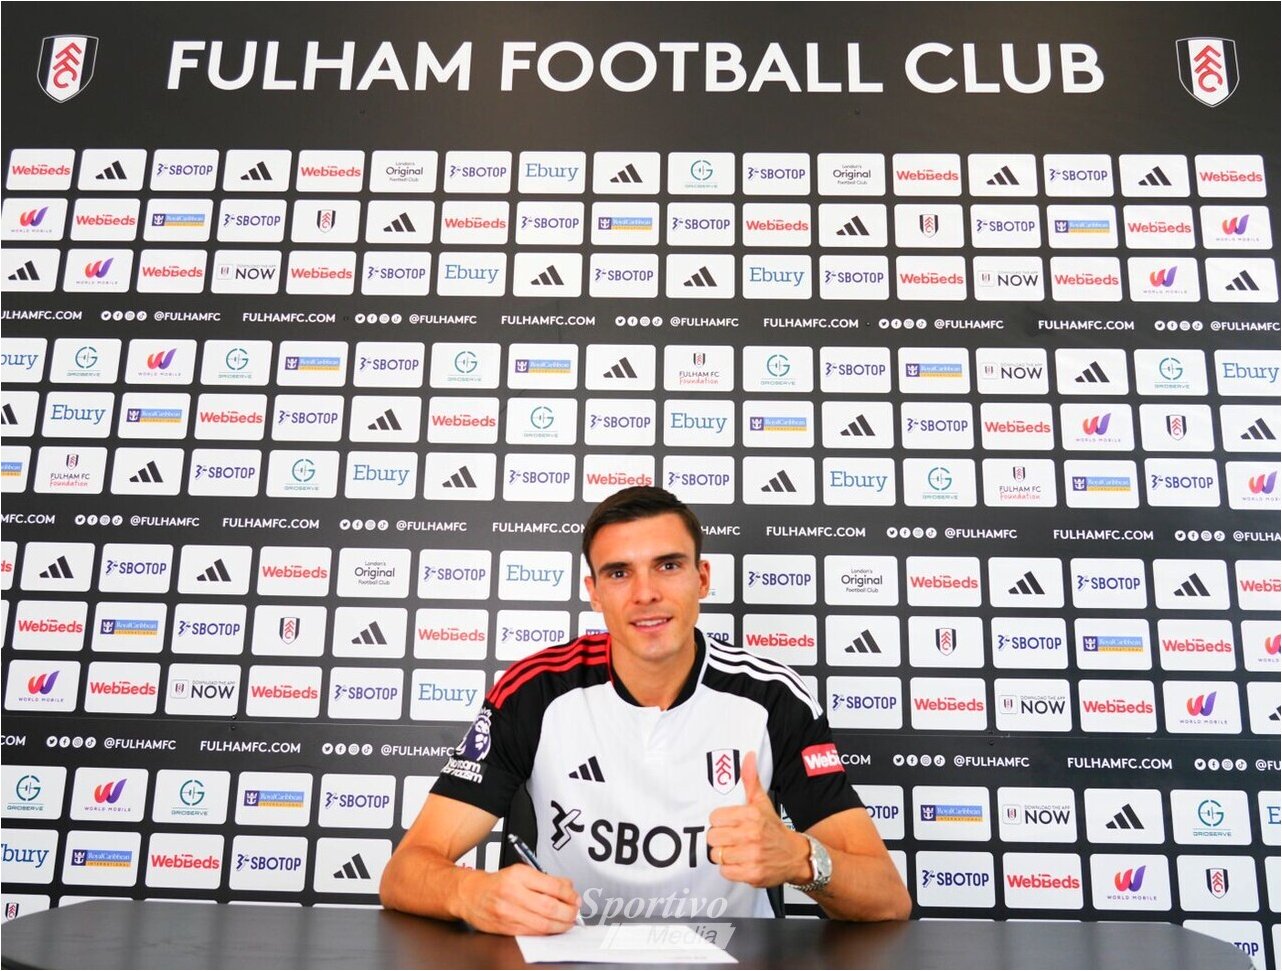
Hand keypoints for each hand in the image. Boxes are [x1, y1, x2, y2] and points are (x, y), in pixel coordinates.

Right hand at [457, 864, 580, 935]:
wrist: (470, 895)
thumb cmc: (497, 883)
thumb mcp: (521, 871)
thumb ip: (545, 879)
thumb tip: (568, 888)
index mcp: (518, 875)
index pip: (552, 886)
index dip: (569, 894)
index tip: (575, 897)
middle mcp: (512, 893)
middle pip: (550, 907)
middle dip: (568, 912)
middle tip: (575, 911)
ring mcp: (508, 913)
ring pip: (543, 924)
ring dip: (561, 925)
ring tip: (568, 921)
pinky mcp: (506, 928)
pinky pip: (533, 933)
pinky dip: (547, 932)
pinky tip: (553, 927)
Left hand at [705, 751, 810, 887]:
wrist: (796, 856)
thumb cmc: (774, 829)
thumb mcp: (762, 803)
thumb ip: (751, 780)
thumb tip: (748, 757)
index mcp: (751, 815)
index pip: (715, 818)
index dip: (720, 822)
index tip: (729, 824)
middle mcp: (752, 835)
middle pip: (713, 837)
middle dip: (720, 839)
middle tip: (732, 838)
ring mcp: (752, 856)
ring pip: (717, 855)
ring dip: (725, 855)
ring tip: (737, 851)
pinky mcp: (752, 874)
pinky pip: (725, 872)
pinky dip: (730, 869)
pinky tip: (741, 862)